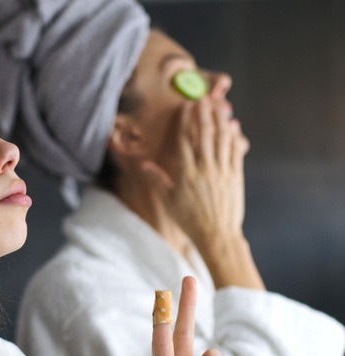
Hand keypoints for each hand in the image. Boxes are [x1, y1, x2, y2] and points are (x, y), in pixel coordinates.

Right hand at [143, 98, 247, 246]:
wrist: (216, 235)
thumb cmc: (189, 220)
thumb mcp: (167, 200)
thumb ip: (156, 179)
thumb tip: (142, 164)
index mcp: (186, 174)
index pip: (185, 141)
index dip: (186, 122)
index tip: (186, 107)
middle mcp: (204, 169)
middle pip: (204, 135)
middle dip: (204, 114)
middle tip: (204, 99)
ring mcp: (222, 171)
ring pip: (222, 139)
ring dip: (220, 120)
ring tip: (219, 106)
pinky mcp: (235, 176)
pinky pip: (235, 151)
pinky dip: (234, 137)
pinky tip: (233, 126)